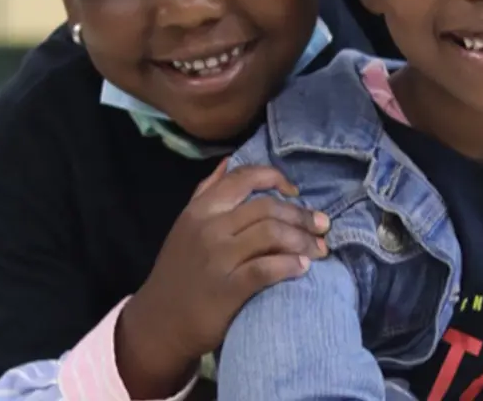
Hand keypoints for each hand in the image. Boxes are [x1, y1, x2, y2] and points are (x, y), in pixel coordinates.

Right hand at [115, 161, 330, 397]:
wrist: (160, 322)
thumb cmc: (180, 269)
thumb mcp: (186, 224)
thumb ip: (207, 190)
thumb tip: (229, 160)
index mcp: (202, 208)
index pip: (244, 178)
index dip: (276, 178)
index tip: (295, 191)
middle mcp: (210, 227)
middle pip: (267, 207)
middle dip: (301, 214)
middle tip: (322, 224)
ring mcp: (219, 257)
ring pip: (271, 233)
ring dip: (303, 239)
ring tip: (321, 248)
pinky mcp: (228, 289)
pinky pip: (266, 269)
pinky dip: (290, 265)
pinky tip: (303, 267)